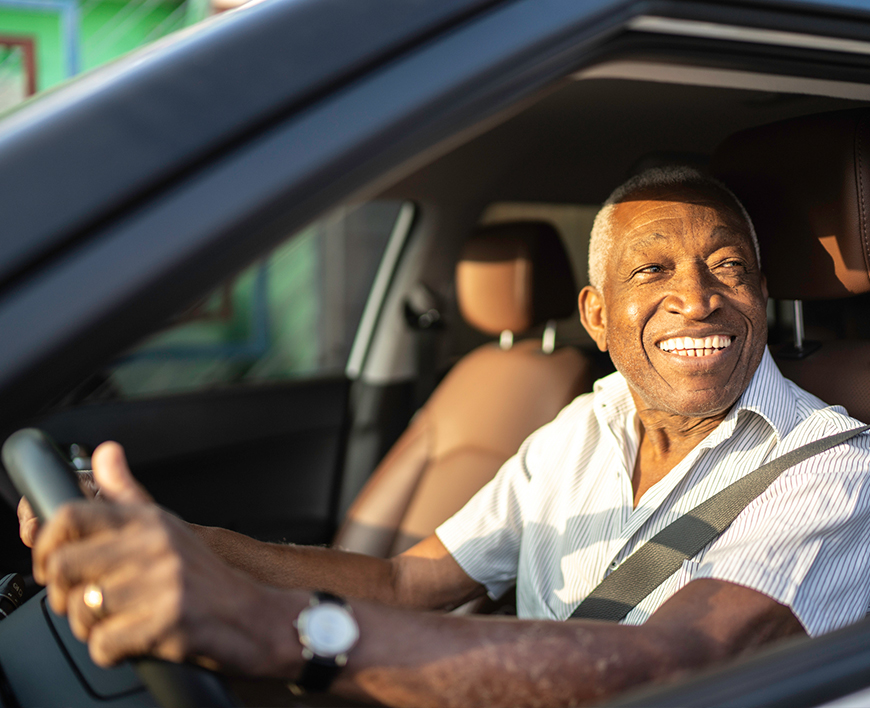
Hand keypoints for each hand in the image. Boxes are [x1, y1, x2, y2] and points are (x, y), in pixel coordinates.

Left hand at [32, 442, 295, 675]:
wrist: (253, 617)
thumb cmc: (207, 577)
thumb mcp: (169, 526)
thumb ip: (128, 493)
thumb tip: (104, 453)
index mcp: (149, 522)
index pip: (72, 516)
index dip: (45, 543)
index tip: (49, 562)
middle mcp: (154, 546)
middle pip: (64, 566)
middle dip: (63, 594)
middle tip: (82, 601)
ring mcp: (161, 583)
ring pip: (81, 610)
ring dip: (90, 627)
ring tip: (115, 621)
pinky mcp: (167, 621)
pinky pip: (104, 644)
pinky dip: (112, 651)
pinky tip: (133, 639)